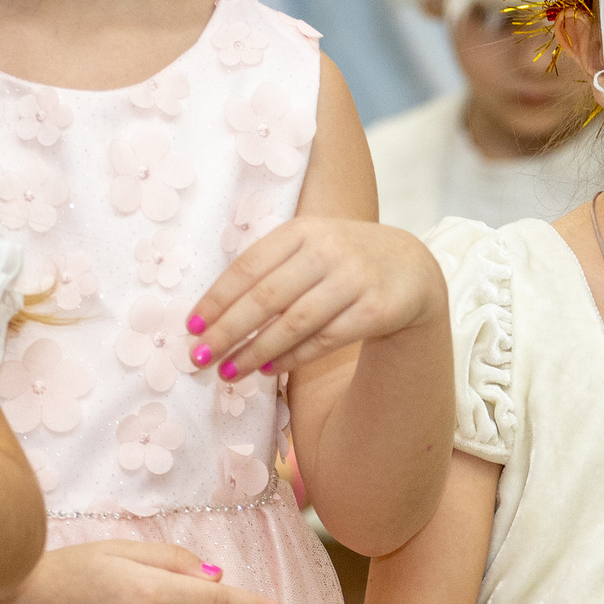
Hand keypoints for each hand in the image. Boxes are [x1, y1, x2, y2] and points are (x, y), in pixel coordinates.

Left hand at [185, 218, 444, 380]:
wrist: (413, 267)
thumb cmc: (344, 261)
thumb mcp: (309, 249)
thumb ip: (269, 270)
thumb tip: (211, 316)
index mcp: (302, 231)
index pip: (248, 267)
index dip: (215, 300)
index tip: (190, 329)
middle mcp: (327, 250)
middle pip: (265, 297)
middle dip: (227, 332)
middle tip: (199, 359)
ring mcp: (354, 279)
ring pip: (293, 323)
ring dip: (254, 351)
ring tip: (227, 373)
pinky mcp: (375, 309)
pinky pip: (323, 340)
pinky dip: (291, 357)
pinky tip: (267, 369)